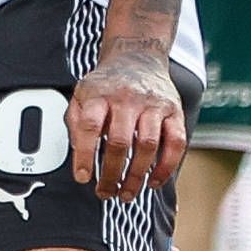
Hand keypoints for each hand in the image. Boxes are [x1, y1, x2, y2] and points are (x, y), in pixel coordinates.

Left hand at [66, 47, 187, 198]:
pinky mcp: (174, 110)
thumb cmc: (107, 84)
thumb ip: (75, 121)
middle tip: (105, 192)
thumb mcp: (81, 94)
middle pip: (120, 141)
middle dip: (112, 174)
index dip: (84, 154)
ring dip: (137, 176)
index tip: (83, 178)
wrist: (136, 57)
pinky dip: (167, 166)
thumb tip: (77, 153)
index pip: (90, 126)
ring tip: (126, 193)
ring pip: (148, 145)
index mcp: (99, 94)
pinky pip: (176, 142)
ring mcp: (153, 104)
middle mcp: (127, 98)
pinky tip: (154, 181)